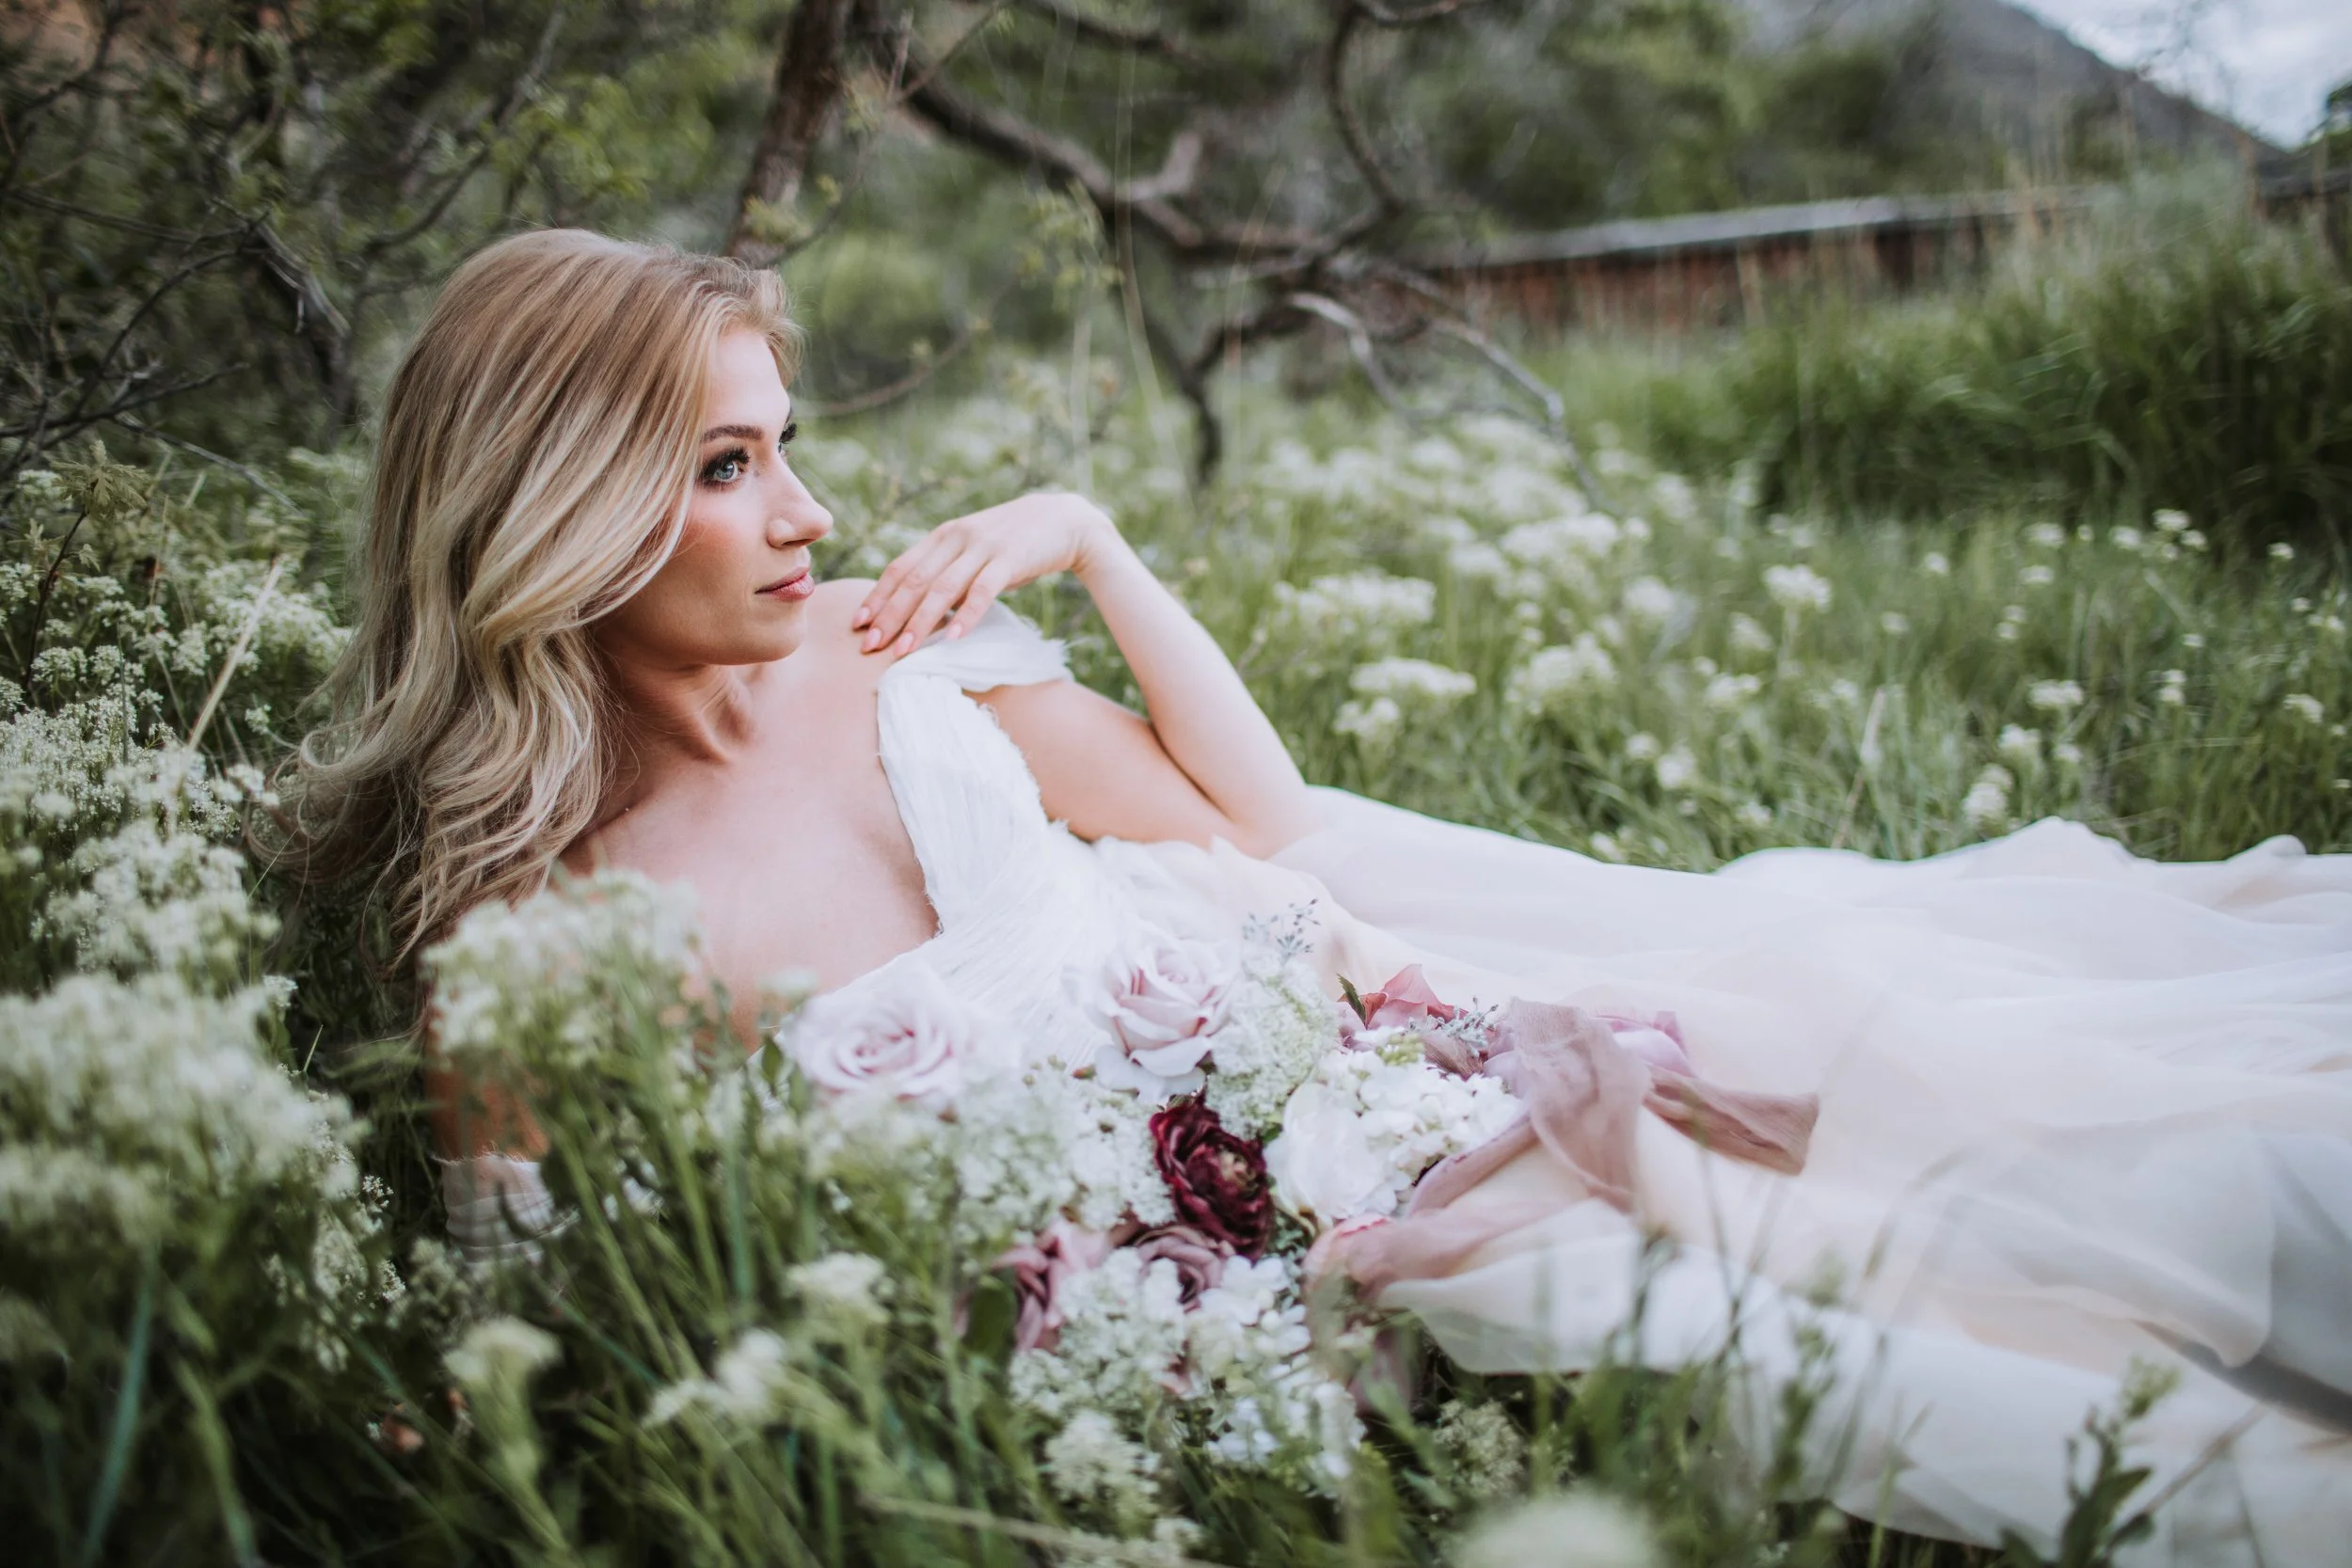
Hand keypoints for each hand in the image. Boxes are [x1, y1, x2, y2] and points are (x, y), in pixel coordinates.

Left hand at [854, 492, 1119, 656]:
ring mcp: (983, 547)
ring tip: (903, 651)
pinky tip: (951, 639)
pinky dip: (966, 616)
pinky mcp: (1009, 559)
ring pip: (942, 588)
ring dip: (919, 622)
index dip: (877, 596)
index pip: (900, 567)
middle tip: (869, 646)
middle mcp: (956, 538)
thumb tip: (917, 607)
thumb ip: (947, 570)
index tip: (858, 624)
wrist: (1063, 521)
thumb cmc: (1014, 544)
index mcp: (942, 535)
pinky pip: (982, 591)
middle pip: (914, 581)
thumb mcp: (973, 550)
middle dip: (889, 616)